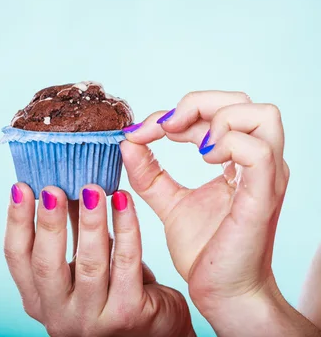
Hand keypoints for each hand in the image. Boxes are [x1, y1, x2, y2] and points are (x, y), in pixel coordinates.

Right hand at [4, 183, 194, 336]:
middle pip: (46, 264)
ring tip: (93, 189)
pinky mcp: (127, 315)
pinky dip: (126, 227)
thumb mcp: (84, 265)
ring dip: (90, 221)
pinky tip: (125, 202)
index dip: (16, 221)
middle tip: (52, 188)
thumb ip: (71, 233)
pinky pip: (126, 262)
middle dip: (49, 222)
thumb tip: (60, 184)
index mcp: (41, 300)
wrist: (158, 331)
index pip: (17, 258)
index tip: (20, 187)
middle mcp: (60, 315)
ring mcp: (93, 320)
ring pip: (89, 264)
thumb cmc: (117, 292)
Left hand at [122, 91, 319, 335]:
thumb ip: (149, 172)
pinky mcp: (263, 197)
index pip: (217, 111)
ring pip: (261, 115)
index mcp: (240, 161)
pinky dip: (226, 144)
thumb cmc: (205, 250)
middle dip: (196, 105)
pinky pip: (257, 151)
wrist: (220, 292)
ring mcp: (266, 177)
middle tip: (166, 128)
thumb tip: (128, 140)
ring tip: (194, 149)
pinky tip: (205, 161)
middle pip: (242, 102)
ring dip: (216, 121)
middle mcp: (259, 163)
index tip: (142, 131)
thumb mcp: (169, 202)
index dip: (176, 112)